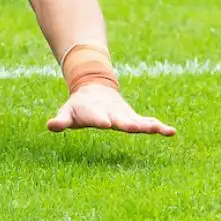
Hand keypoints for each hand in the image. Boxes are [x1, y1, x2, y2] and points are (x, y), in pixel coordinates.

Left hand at [48, 84, 175, 135]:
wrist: (94, 88)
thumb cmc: (79, 106)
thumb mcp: (67, 112)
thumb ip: (60, 120)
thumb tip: (49, 126)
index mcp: (94, 113)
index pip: (97, 117)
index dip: (100, 119)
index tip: (106, 123)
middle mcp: (112, 114)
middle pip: (120, 120)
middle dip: (126, 123)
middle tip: (134, 127)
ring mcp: (124, 116)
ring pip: (137, 121)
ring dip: (147, 125)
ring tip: (159, 129)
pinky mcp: (133, 118)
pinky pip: (147, 123)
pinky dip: (158, 127)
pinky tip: (171, 131)